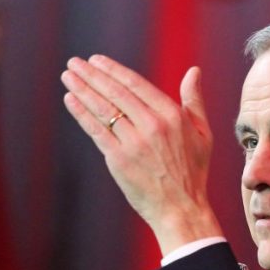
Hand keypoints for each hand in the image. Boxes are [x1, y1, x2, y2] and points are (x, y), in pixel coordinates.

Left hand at [60, 56, 222, 255]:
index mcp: (172, 115)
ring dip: (82, 89)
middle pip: (116, 93)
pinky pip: (96, 131)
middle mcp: (152, 125)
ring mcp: (134, 142)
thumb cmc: (193, 173)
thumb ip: (194, 100)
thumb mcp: (202, 133)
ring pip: (103, 109)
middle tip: (75, 63)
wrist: (181, 209)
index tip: (96, 60)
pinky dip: (81, 114)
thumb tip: (194, 71)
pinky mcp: (119, 160)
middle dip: (92, 75)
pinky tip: (70, 100)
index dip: (113, 70)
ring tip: (67, 76)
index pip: (136, 84)